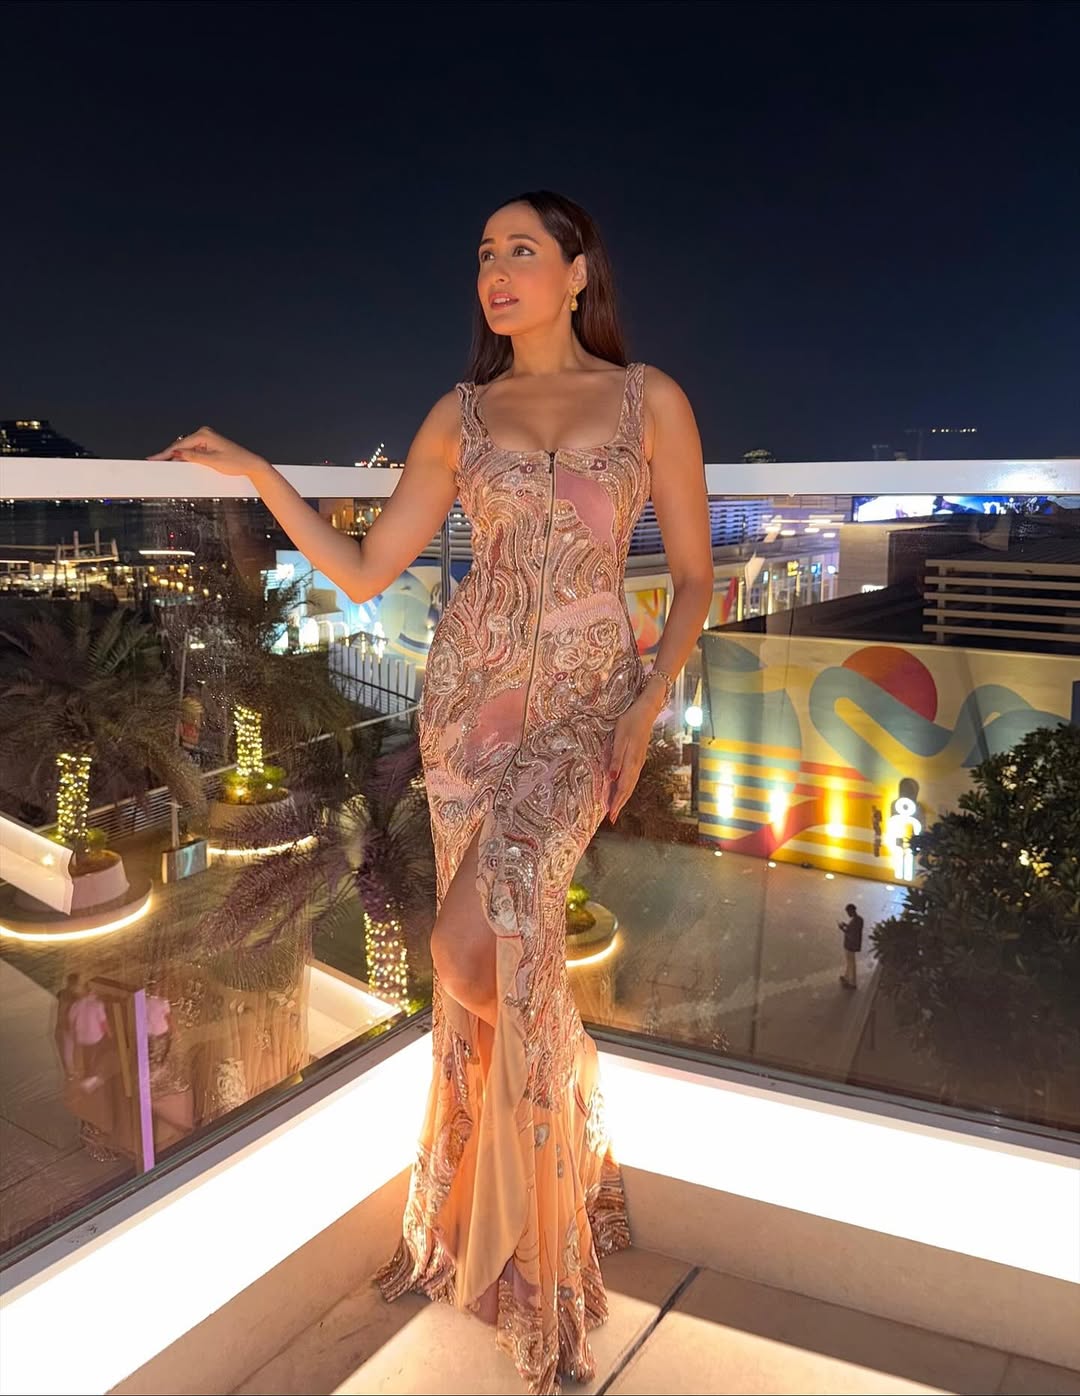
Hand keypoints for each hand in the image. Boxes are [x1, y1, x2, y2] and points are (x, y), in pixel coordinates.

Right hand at [147, 425, 269, 477]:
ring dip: (176, 456)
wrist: (250, 464)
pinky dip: (185, 457)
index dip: (165, 453)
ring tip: (161, 463)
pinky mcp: (208, 445)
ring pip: (185, 449)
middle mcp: (204, 434)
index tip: (153, 459)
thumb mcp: (212, 461)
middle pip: (180, 446)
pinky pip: (192, 451)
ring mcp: (206, 439)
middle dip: (168, 454)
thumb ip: (194, 457)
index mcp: (204, 434)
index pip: (180, 446)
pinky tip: (177, 461)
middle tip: (152, 461)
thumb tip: (177, 454)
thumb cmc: (236, 462)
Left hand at [606, 693, 658, 822]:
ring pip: (631, 784)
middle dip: (619, 803)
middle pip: (628, 789)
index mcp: (631, 761)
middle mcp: (636, 764)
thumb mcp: (620, 738)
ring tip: (616, 806)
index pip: (622, 787)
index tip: (611, 815)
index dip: (616, 802)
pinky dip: (626, 786)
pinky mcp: (638, 757)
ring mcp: (639, 761)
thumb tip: (612, 778)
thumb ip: (616, 758)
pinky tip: (622, 787)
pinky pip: (632, 777)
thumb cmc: (630, 721)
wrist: (647, 710)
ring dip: (623, 796)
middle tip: (612, 817)